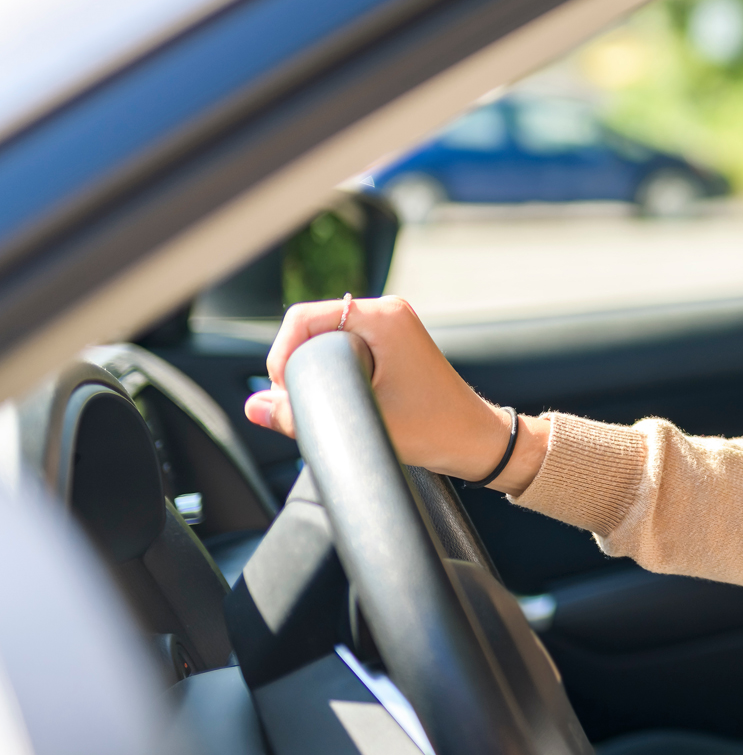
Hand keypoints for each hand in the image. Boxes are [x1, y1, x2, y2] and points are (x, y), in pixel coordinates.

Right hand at [242, 296, 549, 493]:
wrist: (475, 441)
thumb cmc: (433, 429)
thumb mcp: (361, 421)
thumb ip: (300, 414)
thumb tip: (255, 406)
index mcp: (383, 317)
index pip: (303, 318)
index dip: (283, 354)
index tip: (284, 391)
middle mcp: (387, 313)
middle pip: (312, 326)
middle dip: (297, 364)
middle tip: (300, 401)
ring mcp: (391, 327)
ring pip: (326, 339)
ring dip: (315, 369)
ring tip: (323, 401)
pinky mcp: (392, 345)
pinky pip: (344, 348)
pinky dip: (333, 371)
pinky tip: (339, 397)